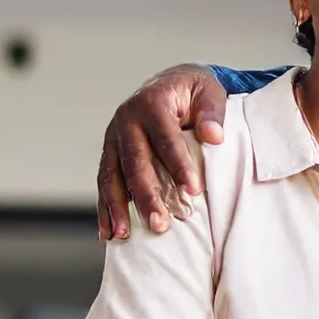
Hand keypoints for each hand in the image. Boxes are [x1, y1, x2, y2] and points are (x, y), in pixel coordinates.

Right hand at [98, 64, 230, 238]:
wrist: (170, 84)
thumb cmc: (193, 93)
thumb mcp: (208, 92)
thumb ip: (212, 113)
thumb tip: (213, 136)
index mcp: (152, 103)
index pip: (165, 138)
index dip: (178, 164)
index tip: (193, 190)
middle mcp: (127, 119)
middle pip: (134, 161)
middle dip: (145, 195)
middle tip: (159, 223)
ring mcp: (114, 137)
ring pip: (112, 175)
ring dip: (117, 207)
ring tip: (123, 235)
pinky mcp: (110, 152)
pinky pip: (105, 182)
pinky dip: (105, 208)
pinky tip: (108, 232)